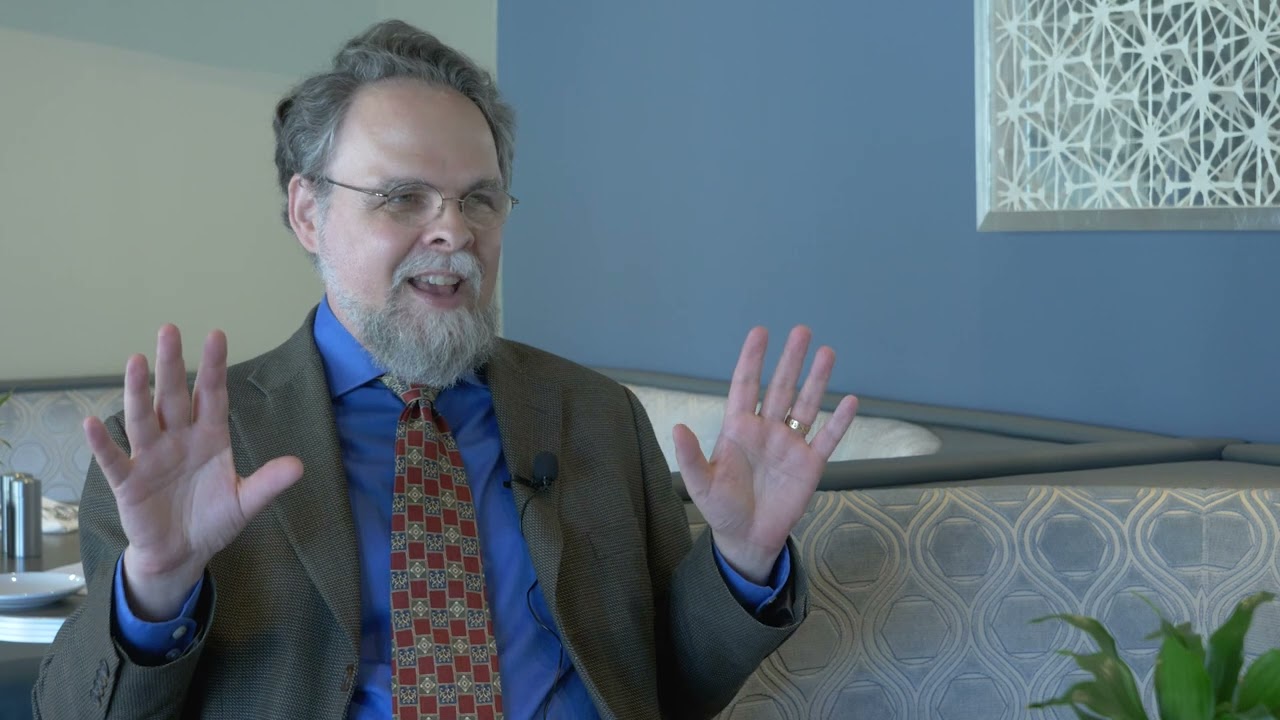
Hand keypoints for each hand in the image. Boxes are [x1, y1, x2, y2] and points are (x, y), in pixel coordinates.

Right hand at [84, 325, 302, 619]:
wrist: (183, 553)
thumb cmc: (213, 520)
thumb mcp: (244, 502)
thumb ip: (268, 483)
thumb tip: (300, 466)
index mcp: (209, 437)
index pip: (212, 395)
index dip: (214, 367)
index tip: (216, 335)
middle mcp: (178, 439)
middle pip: (173, 396)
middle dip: (172, 365)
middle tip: (169, 329)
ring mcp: (151, 457)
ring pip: (143, 418)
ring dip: (137, 390)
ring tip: (136, 361)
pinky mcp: (129, 482)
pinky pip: (114, 459)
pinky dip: (102, 443)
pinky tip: (92, 422)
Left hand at [673, 326, 857, 583]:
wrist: (747, 538)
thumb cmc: (721, 508)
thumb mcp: (701, 485)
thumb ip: (691, 457)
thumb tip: (677, 427)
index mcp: (738, 429)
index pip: (745, 386)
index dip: (752, 360)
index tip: (760, 333)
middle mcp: (766, 429)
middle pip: (780, 387)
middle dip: (790, 360)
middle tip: (801, 331)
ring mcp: (790, 444)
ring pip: (806, 405)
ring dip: (817, 380)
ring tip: (827, 353)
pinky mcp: (809, 464)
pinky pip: (827, 438)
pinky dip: (840, 422)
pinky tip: (851, 401)